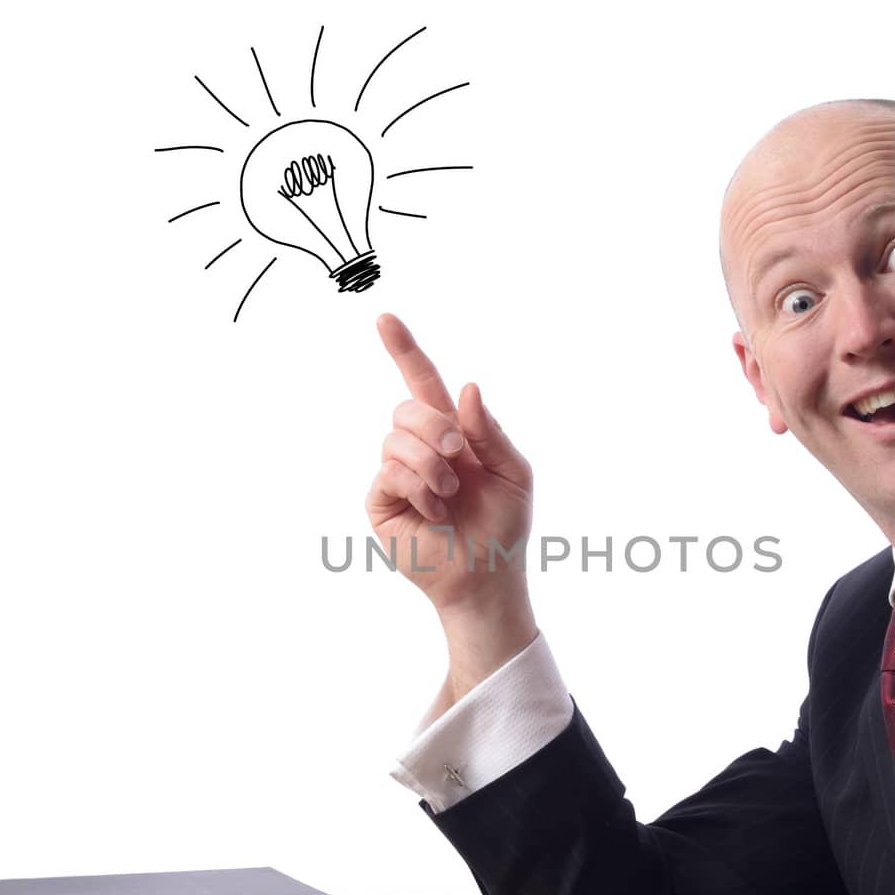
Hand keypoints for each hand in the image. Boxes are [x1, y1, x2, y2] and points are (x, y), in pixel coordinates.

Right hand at [365, 314, 533, 620]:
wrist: (487, 577)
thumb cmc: (504, 526)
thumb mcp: (513, 471)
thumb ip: (491, 430)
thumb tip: (466, 388)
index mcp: (452, 433)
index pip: (422, 383)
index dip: (405, 350)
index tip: (385, 318)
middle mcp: (420, 448)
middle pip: (407, 407)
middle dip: (435, 426)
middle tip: (459, 457)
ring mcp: (397, 474)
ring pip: (396, 439)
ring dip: (432, 465)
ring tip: (450, 496)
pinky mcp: (381, 501)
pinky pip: (389, 471)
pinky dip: (419, 487)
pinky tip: (435, 512)